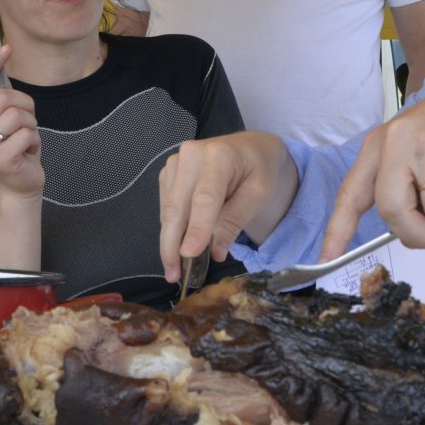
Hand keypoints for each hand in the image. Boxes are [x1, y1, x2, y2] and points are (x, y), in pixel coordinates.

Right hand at [0, 48, 42, 198]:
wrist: (21, 183)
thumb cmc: (16, 146)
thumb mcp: (8, 118)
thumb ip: (3, 96)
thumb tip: (1, 61)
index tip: (7, 48)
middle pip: (4, 96)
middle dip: (25, 105)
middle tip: (27, 122)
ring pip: (18, 115)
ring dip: (31, 125)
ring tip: (25, 139)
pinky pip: (27, 134)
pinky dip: (34, 141)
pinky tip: (27, 152)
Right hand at [157, 132, 298, 280]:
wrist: (250, 149)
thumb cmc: (258, 170)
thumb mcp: (259, 194)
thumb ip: (235, 220)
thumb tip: (215, 252)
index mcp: (218, 155)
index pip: (204, 198)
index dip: (196, 228)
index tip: (189, 255)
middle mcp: (190, 155)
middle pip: (177, 206)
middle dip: (173, 244)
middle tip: (174, 275)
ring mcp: (175, 163)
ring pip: (168, 210)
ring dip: (169, 242)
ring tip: (175, 270)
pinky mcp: (168, 174)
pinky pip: (166, 207)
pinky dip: (171, 230)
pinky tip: (176, 248)